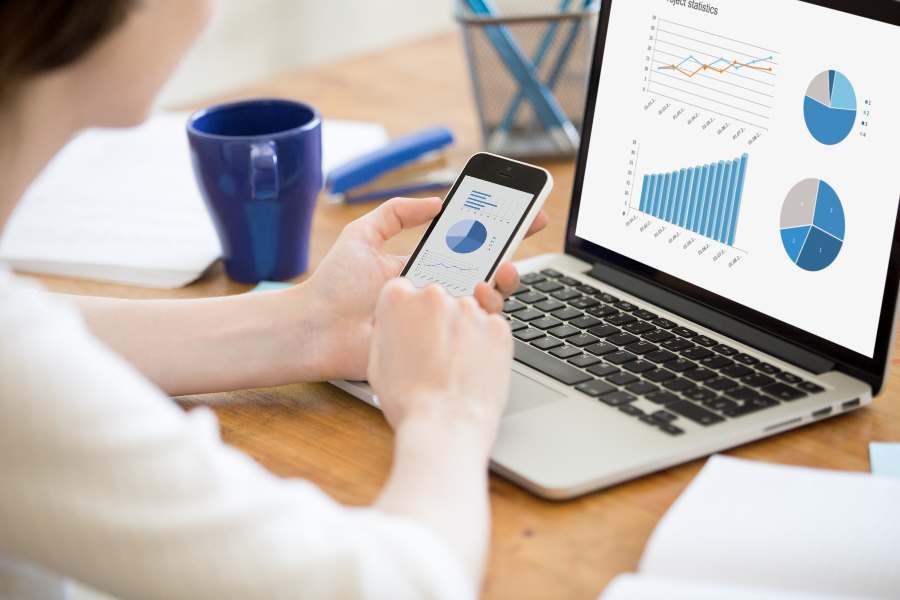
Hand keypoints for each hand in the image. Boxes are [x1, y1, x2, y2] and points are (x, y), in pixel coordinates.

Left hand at [301, 196, 546, 379]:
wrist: (315, 329)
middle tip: (525, 231)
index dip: (494, 229)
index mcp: (422, 267)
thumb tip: (437, 202)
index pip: (466, 246)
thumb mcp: (361, 235)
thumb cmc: (333, 285)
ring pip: (483, 299)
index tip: (520, 211)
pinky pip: (468, 328)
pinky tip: (484, 294)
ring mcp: (437, 317)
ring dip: (502, 279)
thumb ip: (395, 213)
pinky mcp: (435, 342)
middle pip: (484, 270)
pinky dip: (484, 311)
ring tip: (505, 266)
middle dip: (509, 249)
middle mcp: (435, 291)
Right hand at [367, 279, 512, 451]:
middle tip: (434, 353)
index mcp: (397, 299)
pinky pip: (490, 328)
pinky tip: (473, 367)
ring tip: (454, 366)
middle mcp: (434, 295)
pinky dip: (485, 343)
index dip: (408, 314)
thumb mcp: (377, 361)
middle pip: (437, 299)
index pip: (403, 290)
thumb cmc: (408, 401)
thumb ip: (387, 330)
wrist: (446, 425)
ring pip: (466, 312)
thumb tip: (397, 322)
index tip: (413, 329)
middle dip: (436, 321)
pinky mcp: (497, 325)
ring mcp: (469, 309)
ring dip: (462, 331)